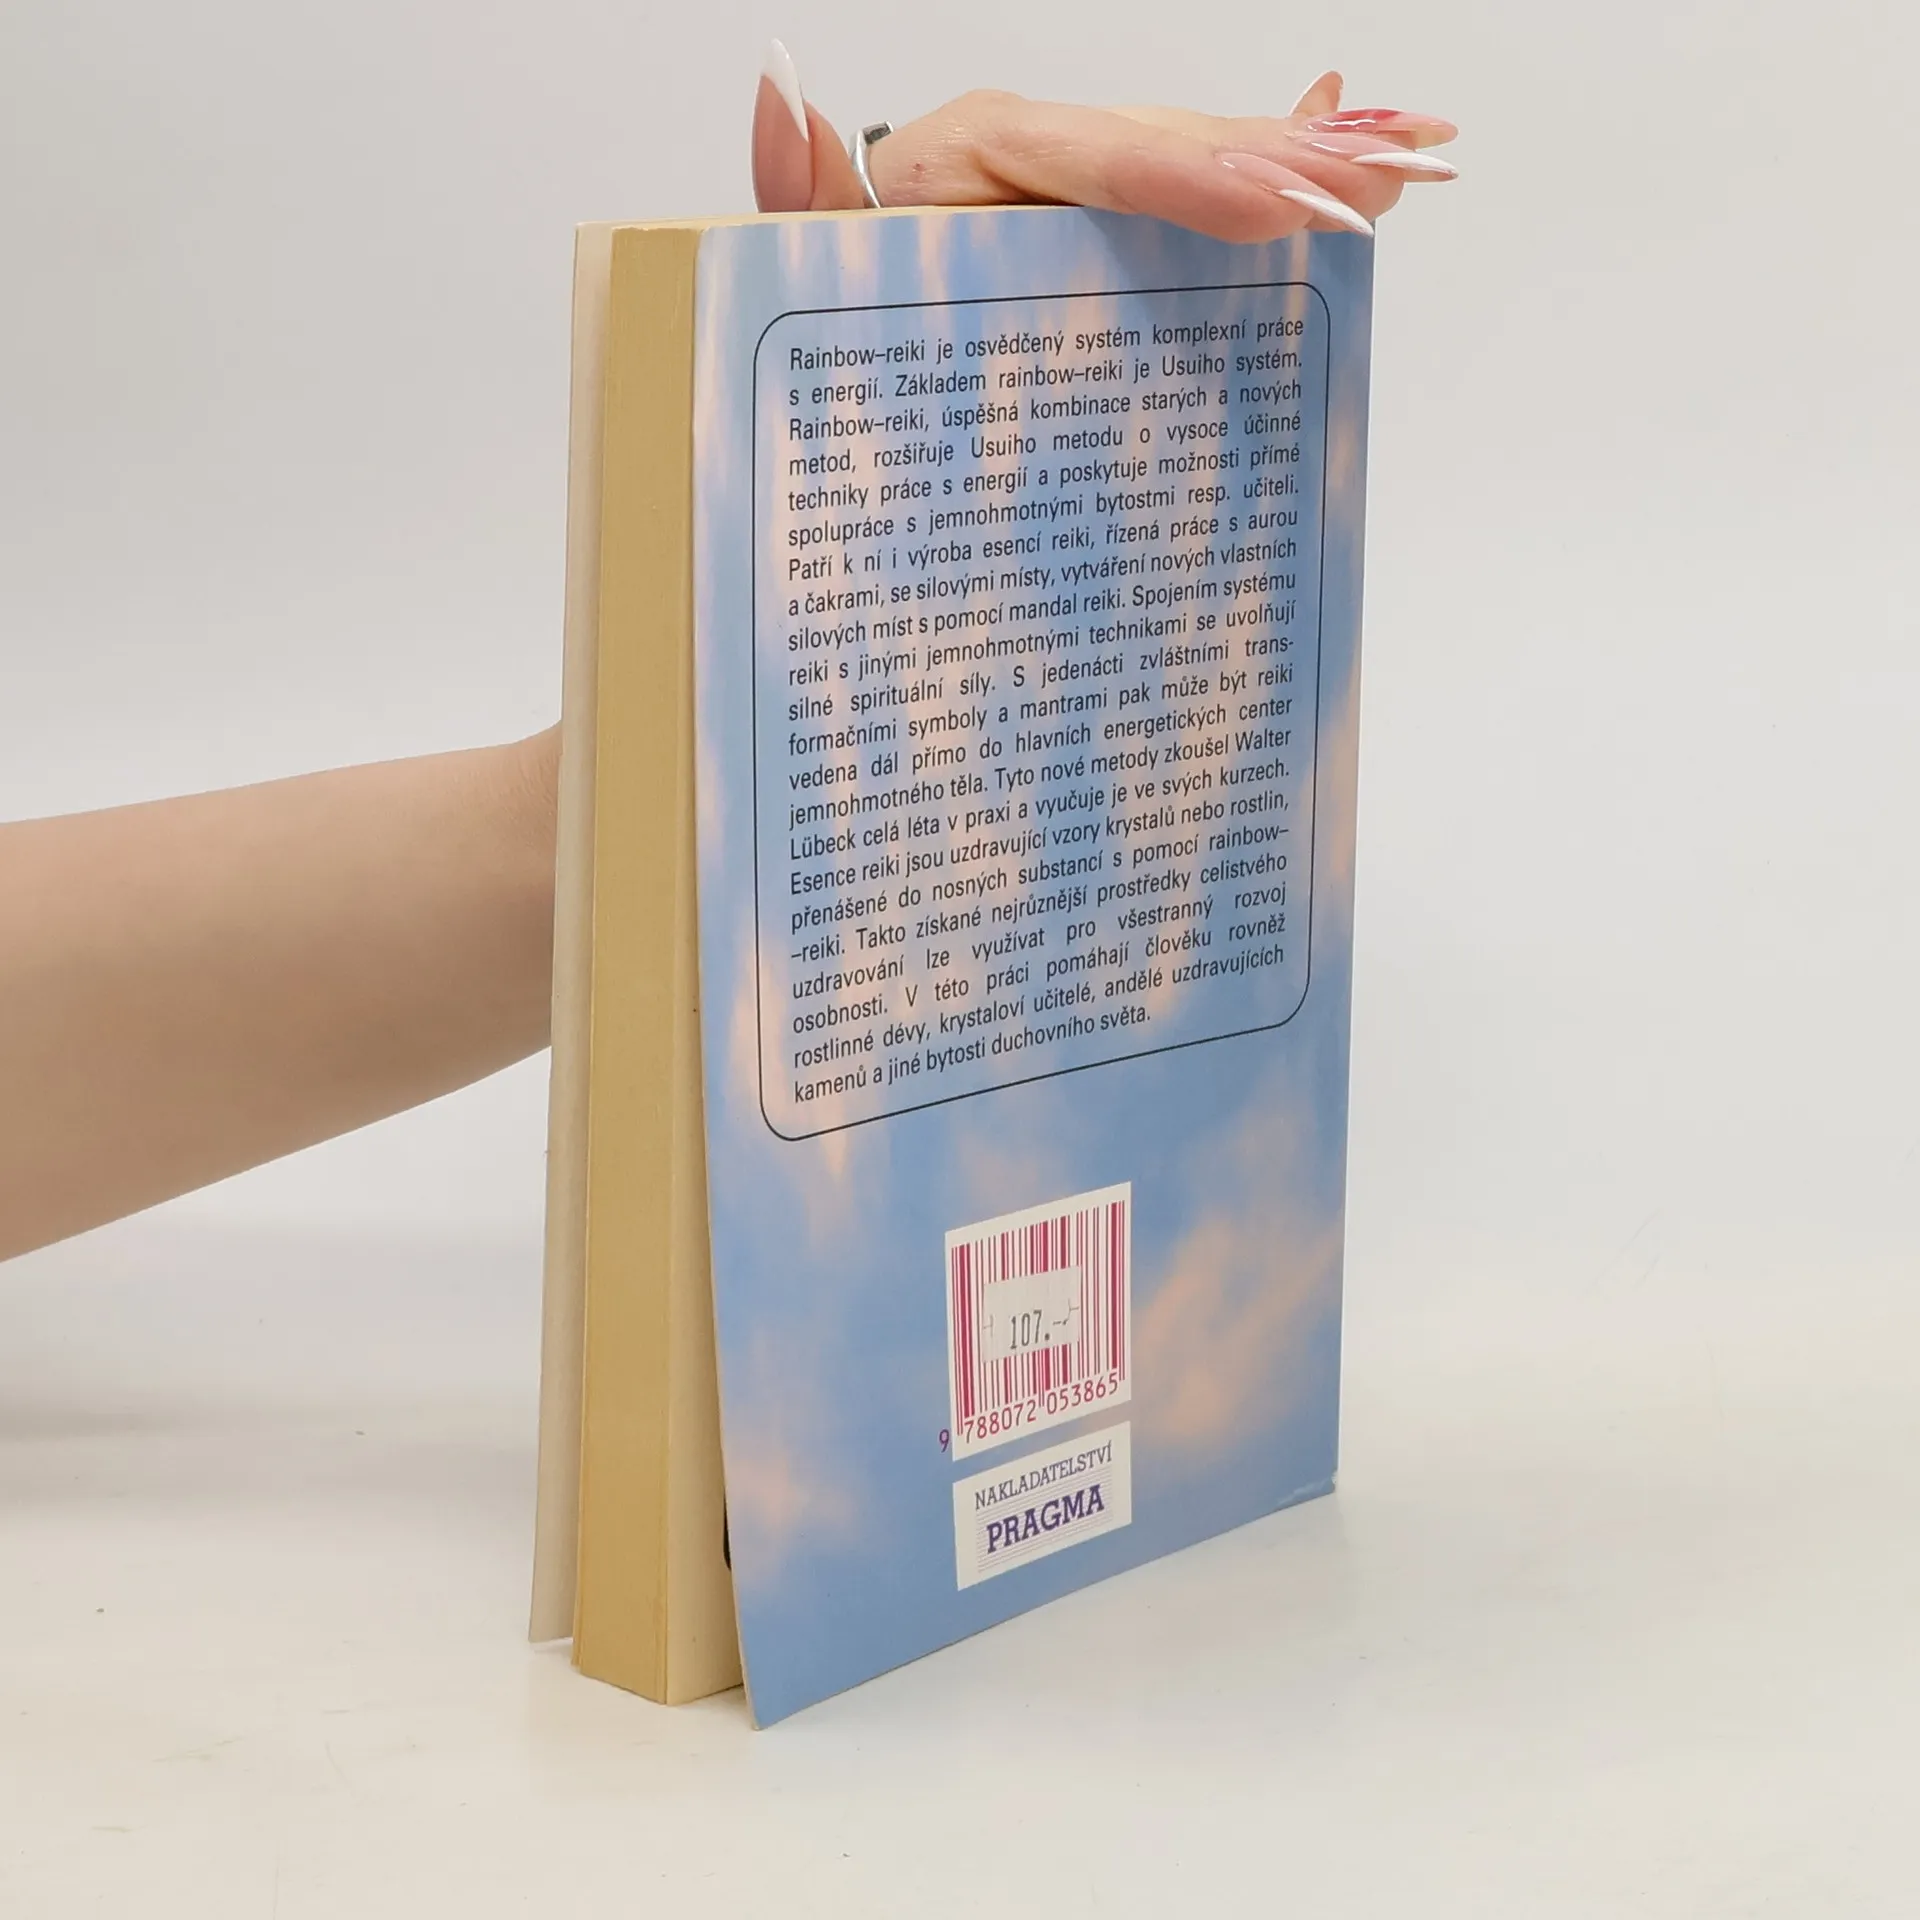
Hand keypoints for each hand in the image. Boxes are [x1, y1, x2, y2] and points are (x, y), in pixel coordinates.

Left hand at [752, 48, 1455, 240]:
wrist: (839, 325)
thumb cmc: (833, 301)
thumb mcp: (802, 262)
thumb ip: (800, 195)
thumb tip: (786, 90)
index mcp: (976, 147)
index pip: (1103, 155)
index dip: (1195, 177)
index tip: (1276, 206)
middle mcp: (1044, 145)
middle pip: (1180, 146)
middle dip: (1283, 167)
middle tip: (1379, 193)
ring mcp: (1086, 173)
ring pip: (1208, 158)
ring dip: (1311, 166)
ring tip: (1407, 170)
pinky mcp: (1114, 207)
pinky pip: (1206, 183)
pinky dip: (1284, 169)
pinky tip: (1365, 159)